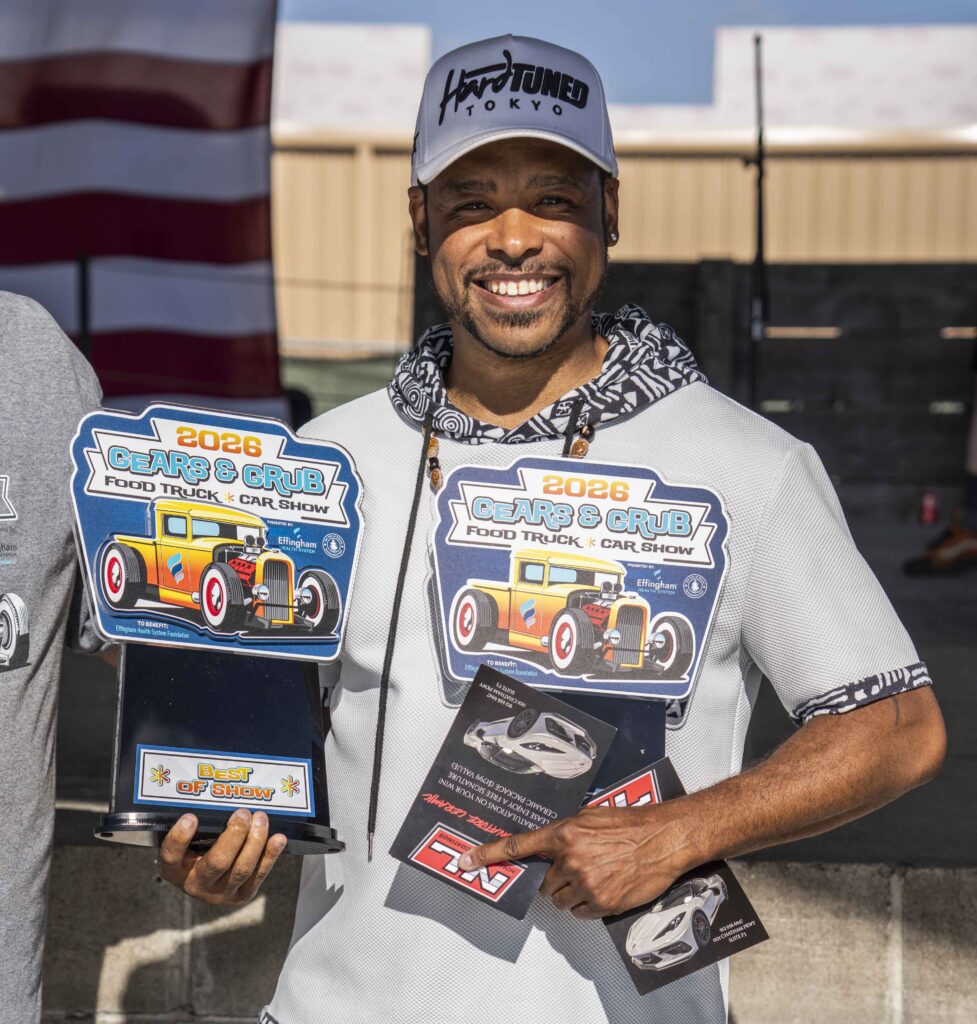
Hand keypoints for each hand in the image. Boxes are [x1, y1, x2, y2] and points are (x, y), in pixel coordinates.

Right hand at [157, 810, 286, 906]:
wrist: (206, 883)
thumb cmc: (196, 850)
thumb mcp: (187, 841)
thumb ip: (197, 824)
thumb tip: (216, 791)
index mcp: (174, 869)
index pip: (171, 856)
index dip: (179, 838)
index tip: (190, 817)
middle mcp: (196, 885)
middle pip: (217, 862)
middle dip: (234, 835)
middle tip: (242, 813)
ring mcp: (221, 894)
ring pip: (242, 869)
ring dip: (255, 841)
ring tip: (260, 818)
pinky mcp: (242, 896)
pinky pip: (259, 875)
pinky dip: (270, 855)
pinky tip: (278, 838)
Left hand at [458, 804, 693, 918]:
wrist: (662, 838)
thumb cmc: (629, 823)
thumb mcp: (590, 816)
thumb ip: (564, 831)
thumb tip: (547, 844)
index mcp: (563, 833)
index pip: (517, 846)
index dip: (487, 854)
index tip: (464, 862)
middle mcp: (569, 859)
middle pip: (544, 883)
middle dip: (555, 879)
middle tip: (577, 869)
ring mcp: (584, 883)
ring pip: (560, 900)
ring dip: (571, 893)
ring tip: (596, 876)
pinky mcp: (600, 903)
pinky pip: (579, 912)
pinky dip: (586, 905)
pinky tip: (604, 888)